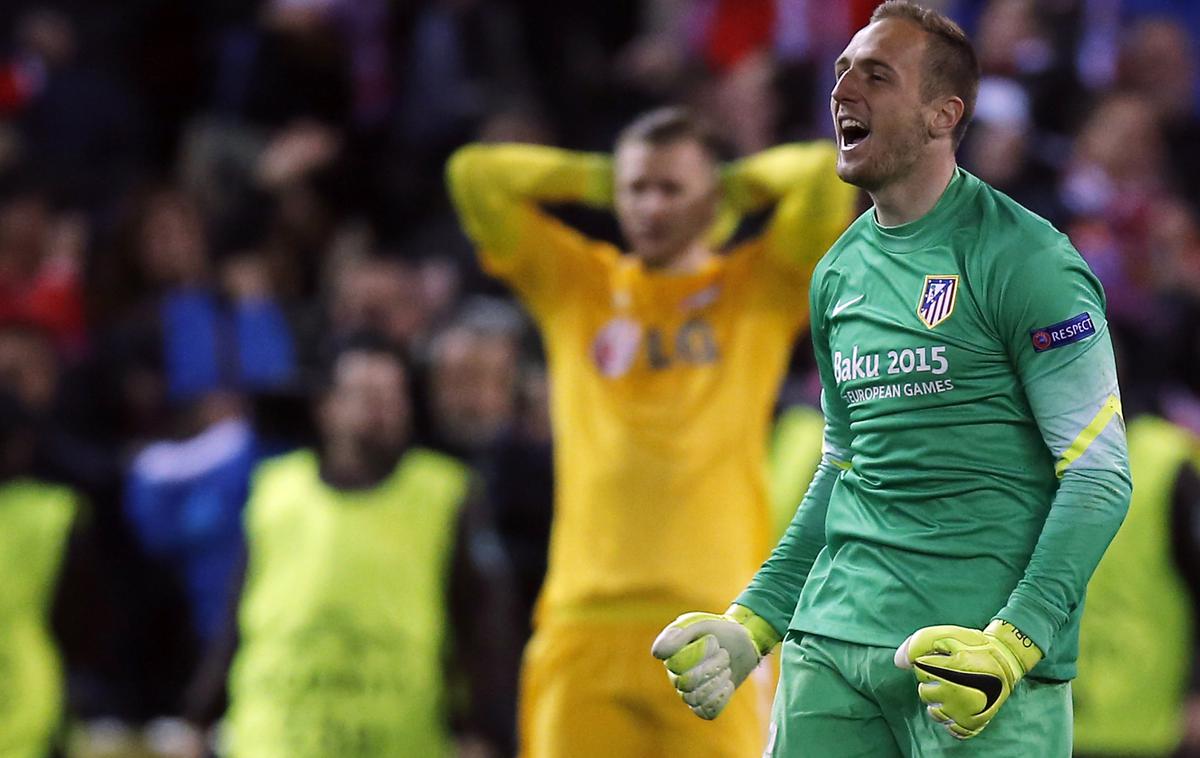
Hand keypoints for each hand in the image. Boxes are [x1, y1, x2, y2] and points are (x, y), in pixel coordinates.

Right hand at [651, 605, 780, 719]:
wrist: (742, 645)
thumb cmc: (718, 631)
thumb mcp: (700, 624)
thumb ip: (679, 634)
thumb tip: (657, 654)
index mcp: (670, 655)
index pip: (677, 665)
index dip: (700, 654)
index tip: (713, 640)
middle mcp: (674, 676)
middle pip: (687, 683)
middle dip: (712, 667)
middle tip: (724, 654)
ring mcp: (687, 693)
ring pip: (696, 699)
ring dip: (718, 681)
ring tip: (726, 668)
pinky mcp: (702, 706)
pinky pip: (707, 712)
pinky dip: (721, 697)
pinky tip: (726, 684)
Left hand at [894, 620, 1041, 739]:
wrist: (1005, 660)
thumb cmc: (972, 646)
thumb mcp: (946, 635)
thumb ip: (918, 644)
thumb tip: (899, 662)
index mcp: (954, 668)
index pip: (920, 670)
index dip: (926, 662)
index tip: (940, 659)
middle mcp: (959, 693)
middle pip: (924, 692)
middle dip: (931, 681)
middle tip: (949, 673)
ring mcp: (966, 711)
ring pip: (934, 711)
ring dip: (938, 700)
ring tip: (953, 688)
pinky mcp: (973, 724)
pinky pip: (949, 727)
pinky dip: (949, 717)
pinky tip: (956, 705)